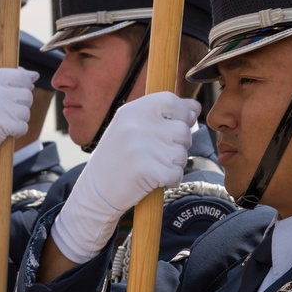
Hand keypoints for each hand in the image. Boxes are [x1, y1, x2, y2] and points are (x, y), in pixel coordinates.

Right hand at [0, 68, 37, 183]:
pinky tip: (3, 132)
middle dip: (22, 105)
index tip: (13, 95)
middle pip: (27, 94)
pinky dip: (17, 132)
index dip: (25, 87)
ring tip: (2, 121)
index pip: (21, 75)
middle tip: (4, 112)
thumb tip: (35, 75)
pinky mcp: (0, 123)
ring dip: (19, 120)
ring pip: (26, 111)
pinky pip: (23, 126)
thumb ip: (13, 80)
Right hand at [51, 92, 199, 263]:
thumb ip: (163, 115)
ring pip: (182, 154)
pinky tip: (154, 180)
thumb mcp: (133, 128)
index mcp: (131, 111)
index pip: (170, 100)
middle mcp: (136, 126)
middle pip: (182, 130)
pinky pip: (177, 174)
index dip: (183, 112)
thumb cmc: (118, 157)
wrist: (96, 191)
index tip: (181, 123)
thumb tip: (195, 107)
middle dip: (180, 144)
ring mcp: (141, 149)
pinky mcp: (147, 172)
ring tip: (154, 166)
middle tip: (160, 153)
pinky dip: (171, 180)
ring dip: (174, 164)